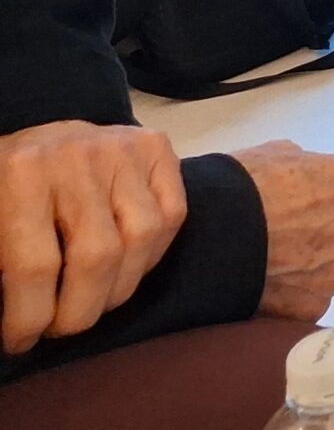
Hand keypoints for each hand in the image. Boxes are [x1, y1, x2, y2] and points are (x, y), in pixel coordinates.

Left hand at [0, 122, 187, 353]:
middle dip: (80, 312)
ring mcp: (123, 148)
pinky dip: (152, 255)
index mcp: (20, 174)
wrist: (36, 136)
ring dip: (118, 289)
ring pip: (142, 238)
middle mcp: (77, 156)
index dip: (29, 318)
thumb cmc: (2, 191)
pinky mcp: (156, 147)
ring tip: (94, 301)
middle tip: (62, 328)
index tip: (22, 341)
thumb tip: (12, 323)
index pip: (35, 266)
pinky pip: (172, 215)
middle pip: (96, 257)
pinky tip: (124, 267)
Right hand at [232, 143, 333, 323]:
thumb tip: (316, 183)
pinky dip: (294, 295)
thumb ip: (315, 171)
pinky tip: (265, 283)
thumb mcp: (281, 155)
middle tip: (296, 232)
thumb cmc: (240, 186)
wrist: (200, 239)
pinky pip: (311, 299)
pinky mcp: (311, 308)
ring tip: (273, 260)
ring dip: (315, 266)